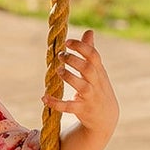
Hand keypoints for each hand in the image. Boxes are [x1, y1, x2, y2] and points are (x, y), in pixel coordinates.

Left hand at [42, 30, 118, 145]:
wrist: (106, 118)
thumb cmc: (99, 88)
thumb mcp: (97, 70)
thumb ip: (91, 51)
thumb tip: (89, 31)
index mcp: (99, 71)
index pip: (93, 56)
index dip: (81, 47)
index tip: (67, 42)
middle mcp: (96, 83)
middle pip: (87, 69)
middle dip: (73, 60)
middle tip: (60, 56)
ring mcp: (90, 97)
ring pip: (81, 86)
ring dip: (68, 77)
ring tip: (58, 70)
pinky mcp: (82, 110)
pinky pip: (68, 107)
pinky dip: (56, 103)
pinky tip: (44, 97)